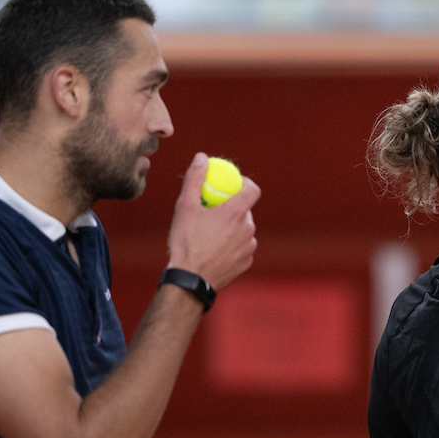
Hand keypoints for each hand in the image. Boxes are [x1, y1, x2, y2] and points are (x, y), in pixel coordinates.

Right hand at [166, 152, 259, 288]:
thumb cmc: (186, 242)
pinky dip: (231, 245)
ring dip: (231, 228)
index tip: (232, 185)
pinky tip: (214, 250)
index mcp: (236, 213)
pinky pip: (241, 247)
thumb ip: (195, 178)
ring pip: (243, 230)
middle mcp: (248, 229)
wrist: (189, 280)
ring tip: (210, 234)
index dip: (245, 183)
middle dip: (232, 208)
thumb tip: (202, 157)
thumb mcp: (185, 206)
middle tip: (213, 211)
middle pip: (245, 210)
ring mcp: (249, 247)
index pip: (253, 189)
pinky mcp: (246, 263)